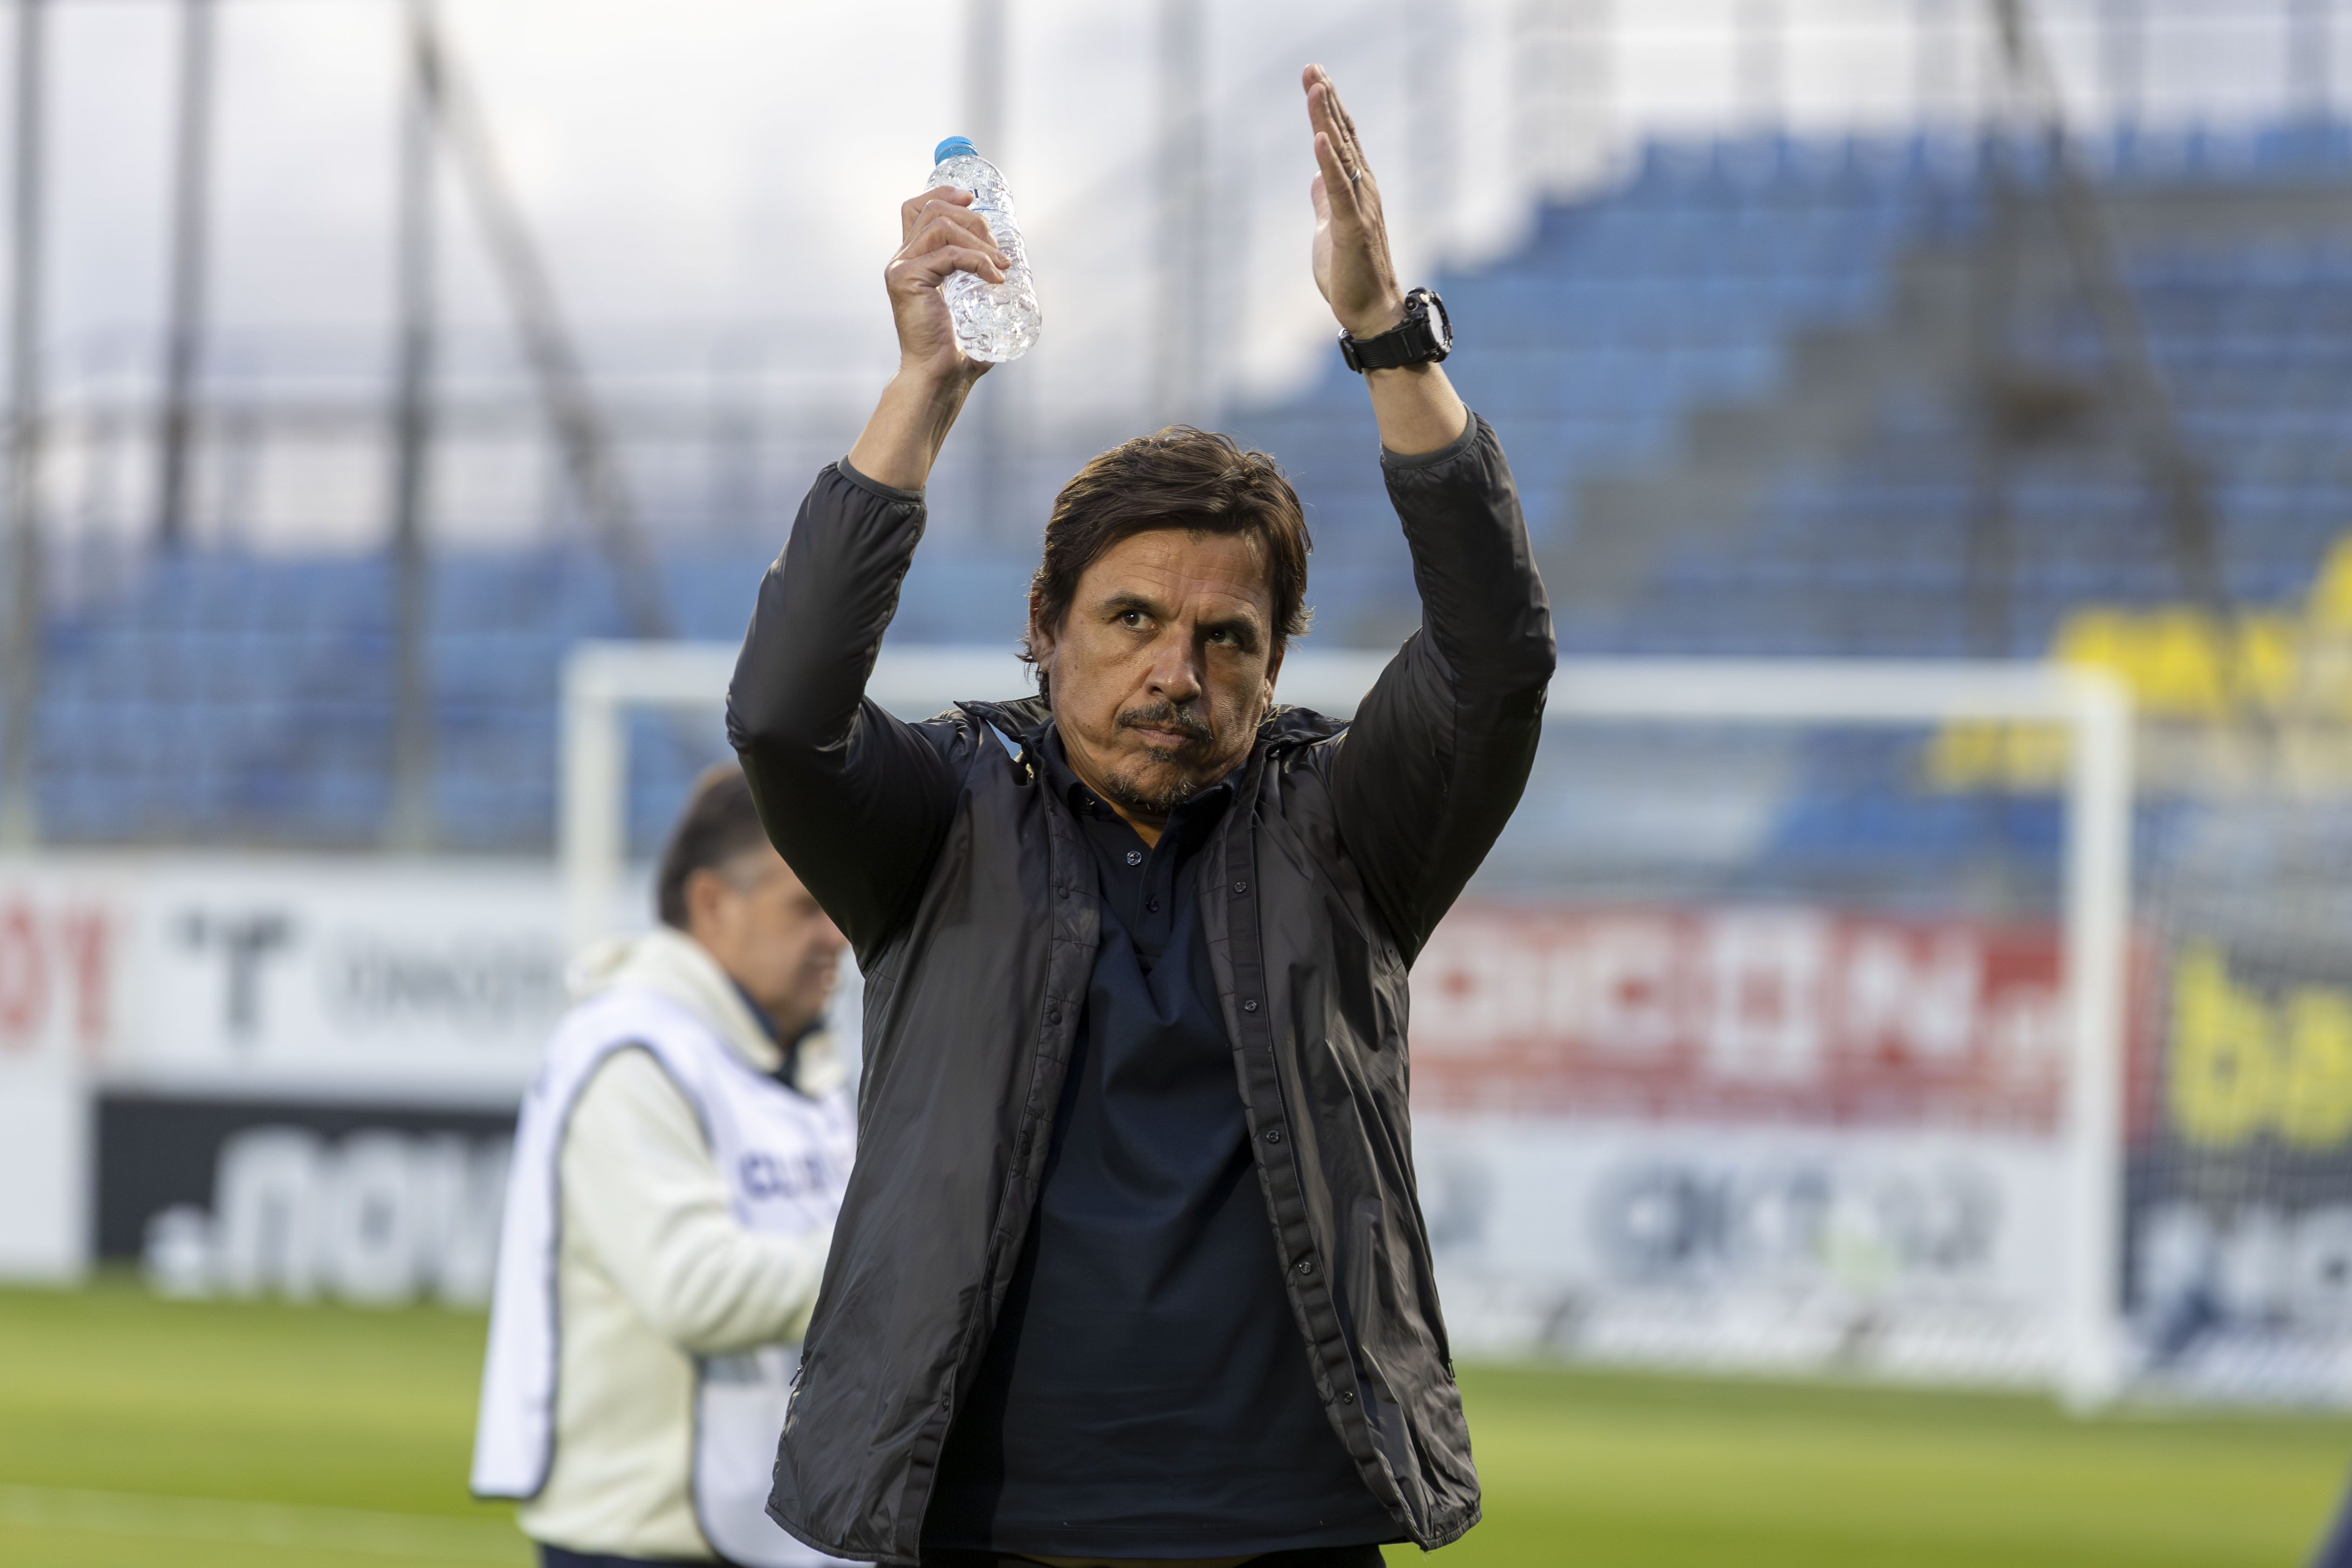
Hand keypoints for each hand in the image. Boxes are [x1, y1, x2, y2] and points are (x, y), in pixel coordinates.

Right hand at [883, 186, 1008, 383]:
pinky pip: (948, 253)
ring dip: (979, 241)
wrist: (940, 378)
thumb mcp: (972, 306)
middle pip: (932, 209)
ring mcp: (900, 268)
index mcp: (913, 261)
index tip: (973, 199)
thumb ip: (979, 282)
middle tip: (999, 250)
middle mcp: (901, 260)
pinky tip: (994, 278)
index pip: (917, 208)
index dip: (944, 193)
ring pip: (941, 226)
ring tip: (1001, 267)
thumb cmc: (958, 350)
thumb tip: (1014, 271)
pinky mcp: (906, 278)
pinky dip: (977, 261)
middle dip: (973, 219)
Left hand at [1305, 64, 1404, 339]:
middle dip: (1327, 101)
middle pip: (1342, 137)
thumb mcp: (1329, 229)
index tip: (1316, 77)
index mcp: (1356, 190)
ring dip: (1326, 120)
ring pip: (1341, 155)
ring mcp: (1360, 208)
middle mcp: (1363, 191)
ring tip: (1315, 86)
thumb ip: (1325, 201)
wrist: (1371, 313)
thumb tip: (1315, 178)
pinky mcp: (1352, 230)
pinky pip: (1338, 191)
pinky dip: (1328, 164)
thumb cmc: (1351, 275)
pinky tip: (1318, 139)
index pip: (1341, 140)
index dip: (1329, 108)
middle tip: (1313, 67)